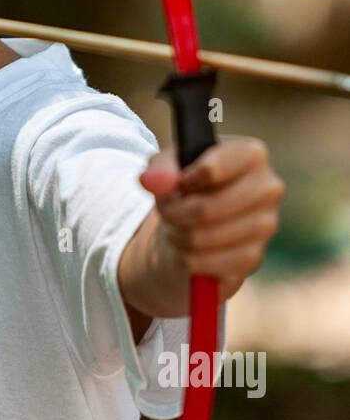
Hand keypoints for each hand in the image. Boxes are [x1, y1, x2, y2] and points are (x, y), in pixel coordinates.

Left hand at [139, 137, 285, 303]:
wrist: (199, 220)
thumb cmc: (187, 184)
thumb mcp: (167, 166)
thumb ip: (159, 168)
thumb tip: (150, 179)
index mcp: (252, 155)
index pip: (211, 169)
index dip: (182, 181)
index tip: (177, 184)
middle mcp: (268, 188)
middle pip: (205, 209)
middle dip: (174, 214)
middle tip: (165, 212)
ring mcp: (266, 225)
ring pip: (203, 239)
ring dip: (177, 237)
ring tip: (174, 227)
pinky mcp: (255, 257)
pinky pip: (209, 264)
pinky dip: (188, 260)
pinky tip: (186, 249)